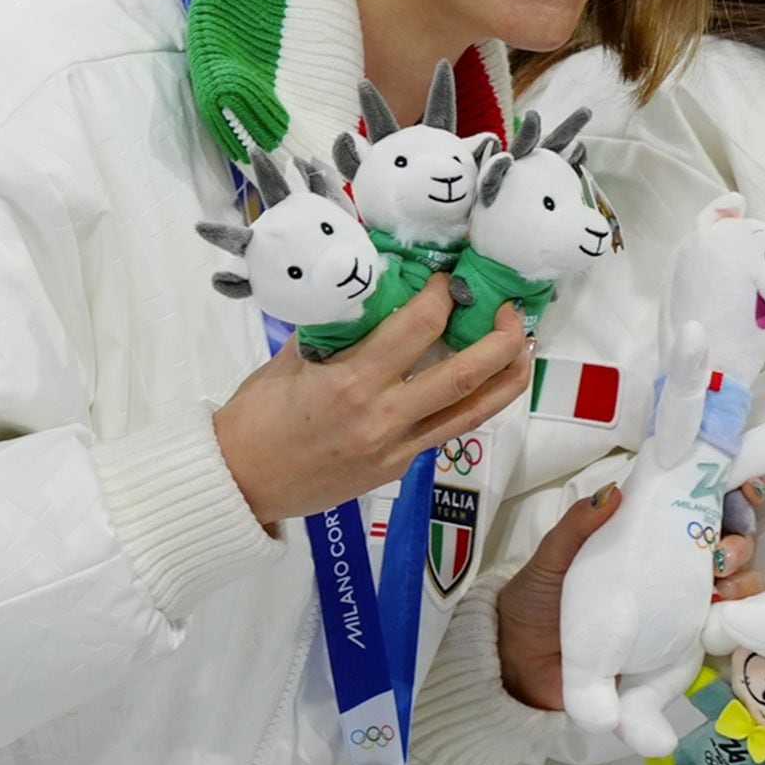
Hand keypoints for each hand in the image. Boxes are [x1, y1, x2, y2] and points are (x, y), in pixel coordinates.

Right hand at [214, 276, 531, 521]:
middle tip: (512, 313)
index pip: (419, 327)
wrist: (239, 485)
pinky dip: (467, 407)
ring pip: (470, 413)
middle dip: (499, 340)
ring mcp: (395, 449)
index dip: (443, 297)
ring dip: (506, 381)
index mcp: (352, 383)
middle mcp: (383, 418)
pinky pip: (443, 433)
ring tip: (525, 351)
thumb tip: (374, 292)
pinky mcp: (397, 469)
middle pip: (464, 375)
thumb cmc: (256, 417)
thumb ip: (337, 330)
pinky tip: (479, 386)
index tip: (448, 280)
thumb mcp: (290, 360)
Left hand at [498, 483, 764, 708]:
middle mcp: (672, 569)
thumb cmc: (539, 600)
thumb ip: (579, 526)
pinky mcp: (681, 650)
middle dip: (740, 541)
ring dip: (744, 581)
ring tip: (721, 589)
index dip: (730, 495)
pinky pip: (722, 635)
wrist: (522, 664)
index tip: (742, 493)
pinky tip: (723, 620)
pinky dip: (735, 624)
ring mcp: (681, 609)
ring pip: (737, 587)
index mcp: (646, 536)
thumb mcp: (553, 557)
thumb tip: (614, 492)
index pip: (699, 507)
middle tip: (721, 554)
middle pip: (729, 545)